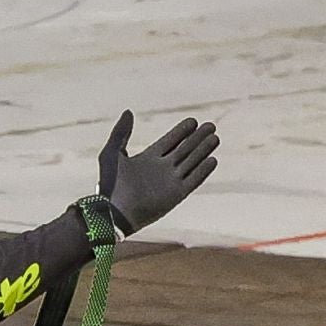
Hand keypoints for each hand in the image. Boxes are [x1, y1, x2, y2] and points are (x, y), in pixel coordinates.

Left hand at [98, 110, 218, 234]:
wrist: (114, 213)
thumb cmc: (110, 185)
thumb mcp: (112, 153)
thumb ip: (121, 133)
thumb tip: (128, 112)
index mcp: (148, 159)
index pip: (170, 141)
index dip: (181, 131)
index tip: (193, 121)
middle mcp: (161, 169)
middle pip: (184, 150)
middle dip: (197, 138)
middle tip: (210, 125)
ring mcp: (170, 182)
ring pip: (191, 162)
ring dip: (203, 151)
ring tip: (215, 138)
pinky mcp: (176, 195)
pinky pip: (193, 180)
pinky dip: (203, 171)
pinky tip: (212, 160)